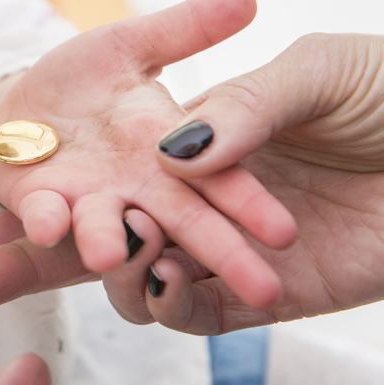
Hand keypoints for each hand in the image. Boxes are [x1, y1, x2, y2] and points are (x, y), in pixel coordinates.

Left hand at [0, 0, 296, 309]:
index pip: (221, 179)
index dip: (251, 203)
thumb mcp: (130, 46)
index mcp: (168, 147)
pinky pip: (46, 216)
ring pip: (113, 230)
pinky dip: (47, 221)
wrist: (15, 102)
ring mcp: (90, 198)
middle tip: (263, 290)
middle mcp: (137, 184)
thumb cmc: (80, 78)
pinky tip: (48, 229)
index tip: (286, 231)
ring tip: (121, 257)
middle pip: (184, 223)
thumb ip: (184, 29)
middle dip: (220, 253)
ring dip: (119, 247)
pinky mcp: (42, 201)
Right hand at [106, 33, 383, 333]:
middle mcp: (212, 199)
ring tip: (134, 254)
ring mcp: (237, 248)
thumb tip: (172, 152)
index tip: (67, 184)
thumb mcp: (316, 72)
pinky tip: (168, 282)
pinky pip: (205, 312)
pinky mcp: (273, 296)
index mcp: (208, 139)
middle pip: (131, 224)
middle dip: (95, 234)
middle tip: (84, 231)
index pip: (134, 163)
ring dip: (129, 271)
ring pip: (156, 274)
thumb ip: (245, 105)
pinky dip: (174, 307)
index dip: (100, 175)